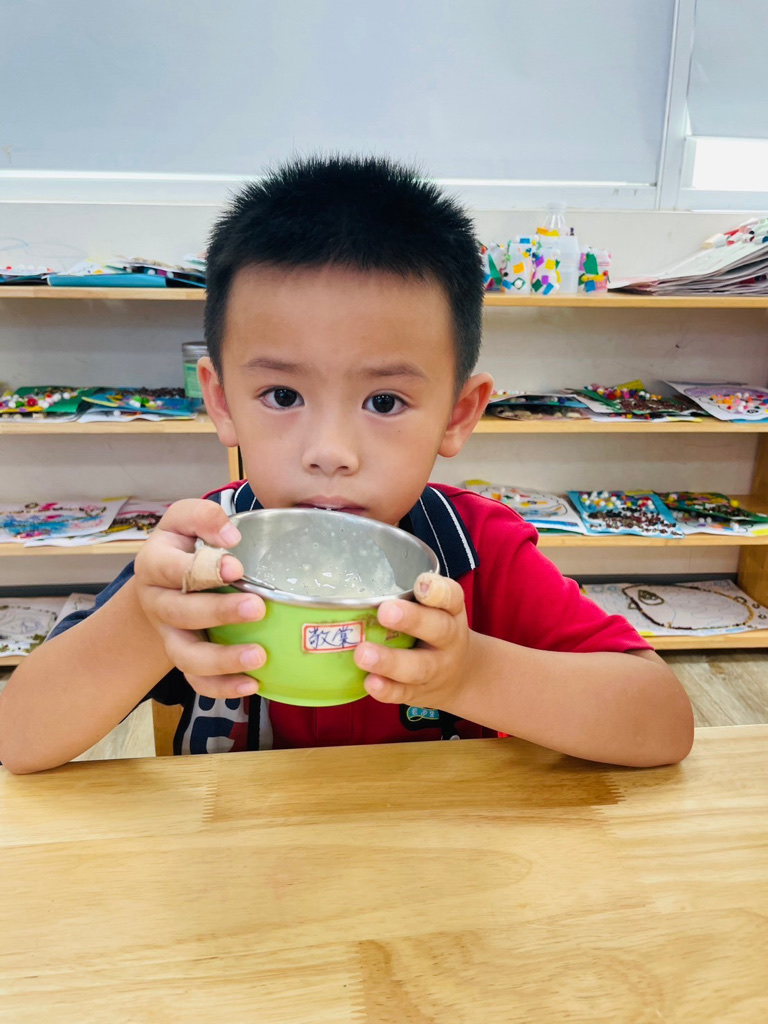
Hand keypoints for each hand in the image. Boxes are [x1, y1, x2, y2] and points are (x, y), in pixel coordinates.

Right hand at [134, 499, 265, 698]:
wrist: (164, 580)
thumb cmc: (183, 545)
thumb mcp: (186, 519)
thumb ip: (204, 518)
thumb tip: (231, 537)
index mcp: (155, 565)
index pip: (173, 569)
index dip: (204, 570)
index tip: (236, 568)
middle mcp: (157, 603)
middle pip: (181, 614)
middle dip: (219, 613)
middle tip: (256, 607)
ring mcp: (169, 634)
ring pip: (186, 656)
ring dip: (221, 660)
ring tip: (258, 656)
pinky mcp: (184, 657)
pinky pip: (197, 680)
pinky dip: (222, 687)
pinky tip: (251, 683)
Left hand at [354, 573, 472, 708]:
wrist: (460, 677)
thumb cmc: (435, 632)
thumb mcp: (435, 610)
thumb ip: (408, 597)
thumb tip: (356, 586)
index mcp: (451, 612)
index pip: (452, 597)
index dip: (437, 591)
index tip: (421, 585)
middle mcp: (448, 640)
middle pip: (438, 629)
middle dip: (412, 620)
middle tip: (386, 612)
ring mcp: (435, 669)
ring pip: (417, 667)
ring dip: (389, 661)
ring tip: (363, 654)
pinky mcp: (419, 692)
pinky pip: (403, 693)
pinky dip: (386, 689)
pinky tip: (370, 682)